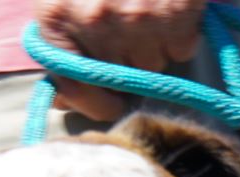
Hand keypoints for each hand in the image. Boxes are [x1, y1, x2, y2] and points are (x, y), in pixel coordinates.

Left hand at [33, 0, 208, 121]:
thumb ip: (59, 44)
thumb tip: (62, 100)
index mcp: (56, 15)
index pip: (72, 85)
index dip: (91, 102)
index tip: (107, 103)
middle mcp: (94, 21)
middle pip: (118, 77)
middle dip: (127, 62)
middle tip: (131, 31)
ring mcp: (137, 19)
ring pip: (152, 65)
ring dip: (155, 47)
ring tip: (150, 12)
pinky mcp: (176, 14)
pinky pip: (183, 48)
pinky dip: (183, 33)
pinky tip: (171, 7)